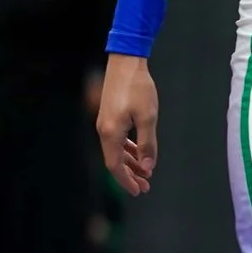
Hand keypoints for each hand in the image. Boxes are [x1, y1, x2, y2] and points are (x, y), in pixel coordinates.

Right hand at [95, 54, 159, 194]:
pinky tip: (139, 152)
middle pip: (114, 160)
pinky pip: (117, 139)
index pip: (115, 166)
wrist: (126, 61)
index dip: (126, 181)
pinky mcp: (110, 115)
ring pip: (116, 150)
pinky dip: (128, 149)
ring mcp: (105, 122)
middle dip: (130, 175)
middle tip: (145, 186)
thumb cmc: (138, 88)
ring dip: (130, 162)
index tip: (138, 191)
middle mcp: (104, 130)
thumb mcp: (148, 117)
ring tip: (145, 172)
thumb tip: (148, 168)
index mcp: (111, 133)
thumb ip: (147, 144)